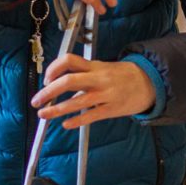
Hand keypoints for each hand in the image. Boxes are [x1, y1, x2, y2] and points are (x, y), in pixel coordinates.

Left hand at [31, 55, 155, 128]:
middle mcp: (98, 78)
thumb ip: (84, 75)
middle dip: (49, 91)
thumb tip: (60, 84)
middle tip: (36, 100)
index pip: (69, 60)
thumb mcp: (103, 68)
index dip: (53, 69)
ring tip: (44, 114)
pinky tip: (65, 124)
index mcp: (94, 66)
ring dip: (57, 109)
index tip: (46, 79)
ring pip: (77, 101)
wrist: (149, 82)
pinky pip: (91, 115)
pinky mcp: (112, 109)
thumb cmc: (122, 75)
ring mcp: (105, 94)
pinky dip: (76, 121)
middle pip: (69, 81)